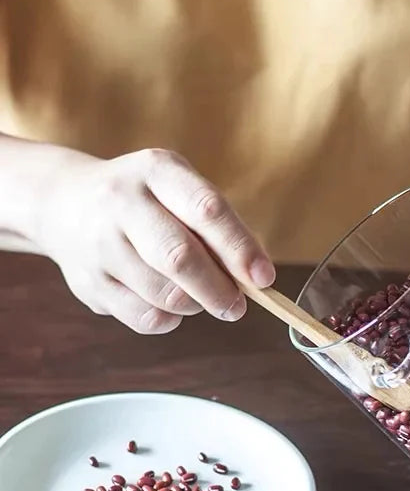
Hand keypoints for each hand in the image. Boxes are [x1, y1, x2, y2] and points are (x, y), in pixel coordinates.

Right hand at [33, 147, 274, 333]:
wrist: (63, 202)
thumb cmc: (147, 203)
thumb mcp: (180, 191)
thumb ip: (219, 229)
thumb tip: (255, 279)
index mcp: (157, 171)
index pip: (206, 209)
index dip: (240, 249)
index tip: (264, 279)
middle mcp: (122, 201)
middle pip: (180, 257)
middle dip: (219, 290)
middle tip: (237, 307)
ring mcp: (99, 243)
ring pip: (164, 294)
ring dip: (194, 305)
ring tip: (199, 297)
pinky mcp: (89, 283)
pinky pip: (145, 318)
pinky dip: (169, 319)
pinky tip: (167, 303)